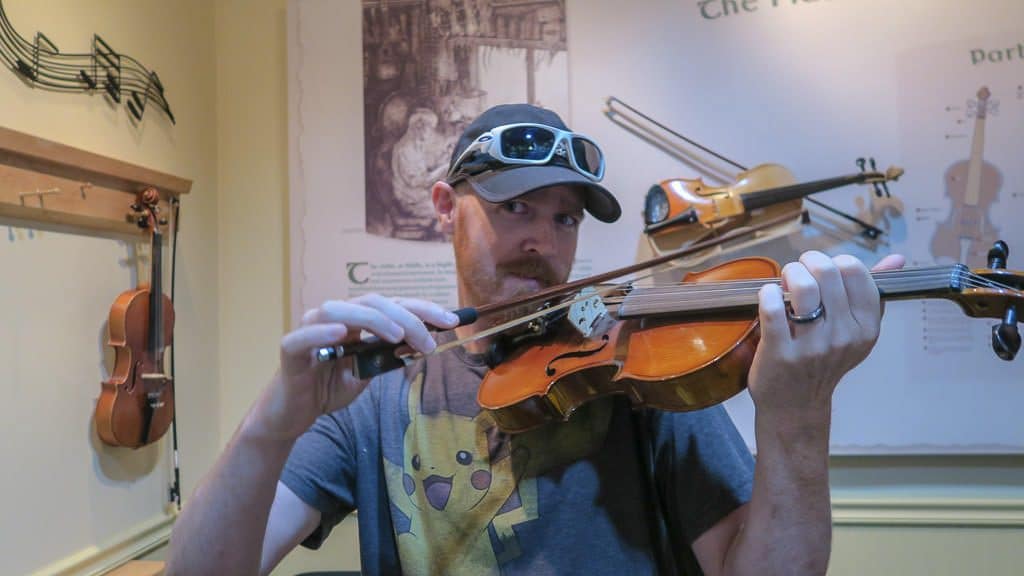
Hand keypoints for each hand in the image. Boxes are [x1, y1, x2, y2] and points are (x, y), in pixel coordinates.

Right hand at [250, 294, 460, 440]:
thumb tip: (422, 343)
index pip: (392, 305)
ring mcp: (310, 329)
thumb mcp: (368, 373)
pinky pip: (304, 335)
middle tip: (428, 342)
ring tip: (396, 335)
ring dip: (372, 319)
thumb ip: (388, 356)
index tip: (452, 321)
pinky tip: (342, 334)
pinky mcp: (290, 349)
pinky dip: (322, 331)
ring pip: (340, 310)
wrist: (293, 414)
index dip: (422, 310)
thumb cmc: (329, 388)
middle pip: (372, 303)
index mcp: (355, 320)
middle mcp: (333, 317)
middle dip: (406, 318)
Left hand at [748, 252, 904, 421]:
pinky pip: (773, 308)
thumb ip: (872, 294)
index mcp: (865, 328)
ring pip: (803, 287)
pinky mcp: (781, 353)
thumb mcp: (855, 332)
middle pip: (828, 272)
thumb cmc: (823, 362)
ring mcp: (812, 346)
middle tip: (798, 272)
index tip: (823, 271)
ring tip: (783, 283)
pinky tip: (769, 297)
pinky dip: (767, 294)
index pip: (857, 273)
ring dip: (789, 274)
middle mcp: (843, 337)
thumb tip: (897, 259)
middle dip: (808, 262)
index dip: (836, 261)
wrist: (796, 404)